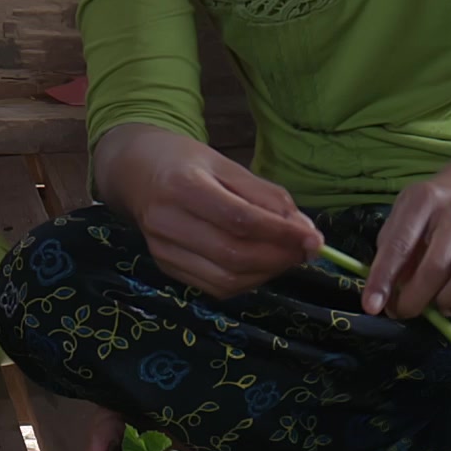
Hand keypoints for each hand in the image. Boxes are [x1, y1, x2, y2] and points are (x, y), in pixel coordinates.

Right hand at [108, 130, 320, 297]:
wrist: (137, 172)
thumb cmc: (187, 163)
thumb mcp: (228, 166)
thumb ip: (268, 198)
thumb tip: (306, 233)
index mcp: (183, 185)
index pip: (239, 220)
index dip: (281, 235)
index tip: (314, 240)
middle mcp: (166, 221)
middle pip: (233, 254)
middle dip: (279, 258)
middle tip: (305, 250)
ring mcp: (162, 249)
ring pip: (225, 279)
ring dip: (266, 274)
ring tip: (285, 257)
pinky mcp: (165, 267)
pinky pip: (214, 287)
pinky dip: (246, 282)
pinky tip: (260, 265)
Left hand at [366, 169, 450, 320]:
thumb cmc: (428, 214)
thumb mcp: (401, 219)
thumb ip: (390, 254)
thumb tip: (384, 297)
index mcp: (425, 200)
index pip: (400, 244)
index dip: (383, 279)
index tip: (371, 306)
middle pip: (437, 266)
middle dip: (414, 298)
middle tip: (401, 311)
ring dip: (445, 300)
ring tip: (432, 302)